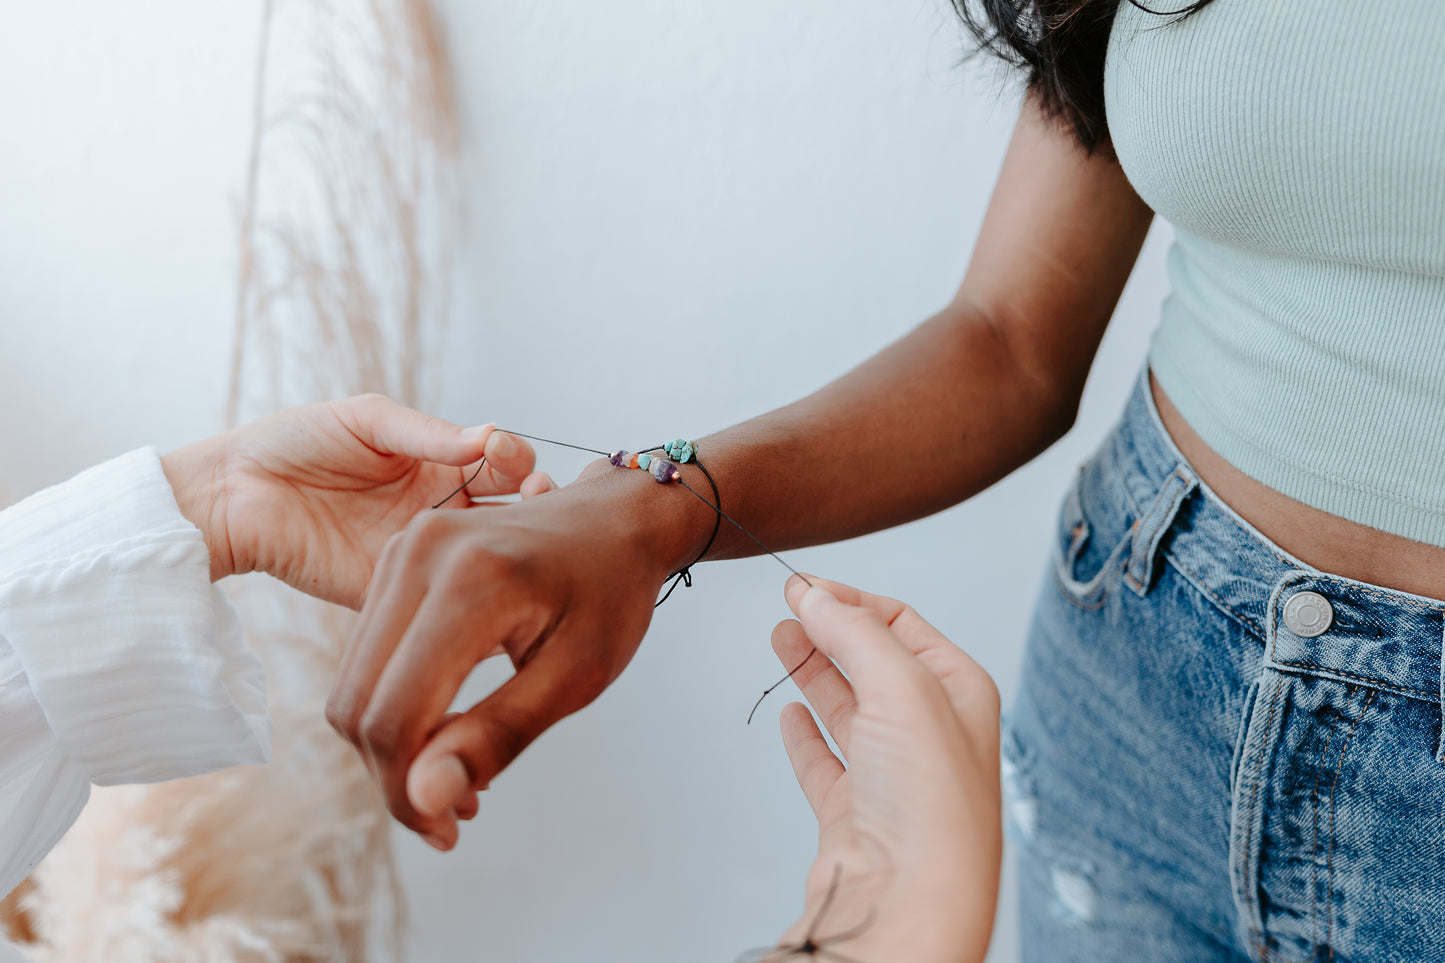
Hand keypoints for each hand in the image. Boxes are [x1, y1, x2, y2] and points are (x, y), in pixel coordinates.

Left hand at [161, 394, 546, 608]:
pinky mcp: (392, 591)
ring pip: (485, 558)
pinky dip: (472, 596)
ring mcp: (420, 553)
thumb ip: (427, 432)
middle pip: (509, 510)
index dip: (515, 457)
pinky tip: (488, 583)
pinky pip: (439, 603)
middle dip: (534, 500)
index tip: (504, 452)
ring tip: (521, 536)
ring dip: (513, 547)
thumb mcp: (366, 419)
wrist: (234, 492)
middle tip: (537, 494)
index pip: (501, 462)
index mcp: (439, 463)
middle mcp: (439, 509)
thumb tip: (489, 436)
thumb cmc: (295, 442)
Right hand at [324, 456, 709, 849]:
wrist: (615, 520)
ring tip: (458, 774)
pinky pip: (367, 653)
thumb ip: (498, 735)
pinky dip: (393, 704)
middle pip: (358, 703)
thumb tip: (424, 800)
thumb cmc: (610, 595)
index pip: (395, 716)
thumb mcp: (576, 675)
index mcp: (472, 581)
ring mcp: (400, 548)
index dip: (407, 792)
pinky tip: (446, 729)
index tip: (450, 832)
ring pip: (353, 683)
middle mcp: (419, 554)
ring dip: (391, 746)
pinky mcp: (394, 557)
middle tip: (454, 816)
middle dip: (394, 777)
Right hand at [763, 576, 1000, 962]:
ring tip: (782, 639)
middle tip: (789, 605)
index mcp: (961, 695)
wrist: (904, 904)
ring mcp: (891, 777)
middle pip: (874, 663)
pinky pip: (825, 763)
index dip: (852, 600)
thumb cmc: (930, 807)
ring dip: (813, 671)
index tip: (805, 586)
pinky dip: (805, 736)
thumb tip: (815, 593)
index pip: (903, 625)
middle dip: (831, 630)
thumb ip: (855, 632)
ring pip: (847, 709)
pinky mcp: (853, 816)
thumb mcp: (902, 687)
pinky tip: (791, 715)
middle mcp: (931, 735)